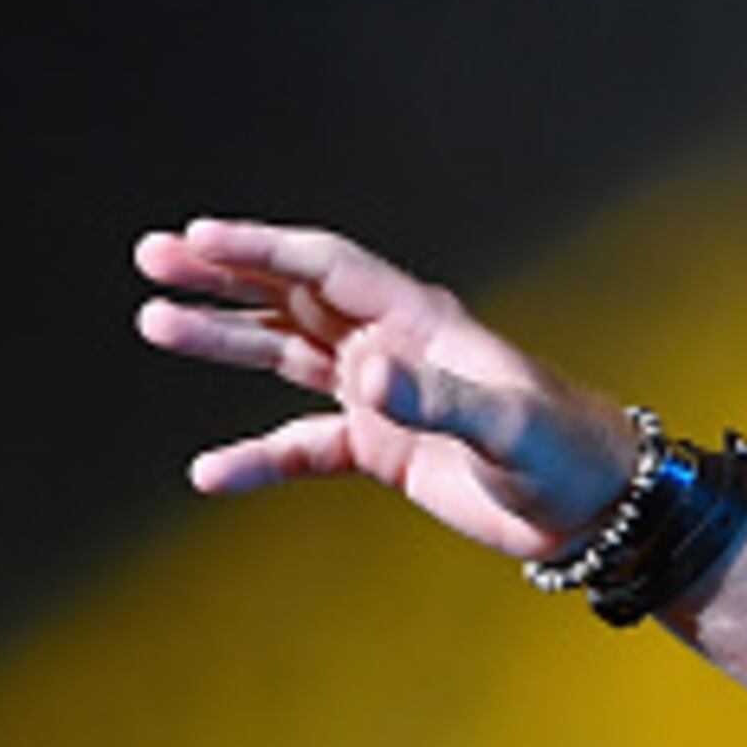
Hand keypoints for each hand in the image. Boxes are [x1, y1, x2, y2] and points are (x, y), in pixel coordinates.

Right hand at [134, 219, 640, 558]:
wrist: (595, 509)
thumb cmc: (567, 453)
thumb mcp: (505, 425)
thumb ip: (435, 399)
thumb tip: (364, 373)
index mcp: (423, 322)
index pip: (328, 268)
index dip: (263, 249)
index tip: (196, 237)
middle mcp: (394, 347)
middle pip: (294, 296)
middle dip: (225, 276)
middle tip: (152, 257)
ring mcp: (384, 396)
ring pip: (286, 355)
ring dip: (225, 339)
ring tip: (154, 322)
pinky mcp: (382, 448)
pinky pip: (302, 446)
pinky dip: (257, 456)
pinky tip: (209, 473)